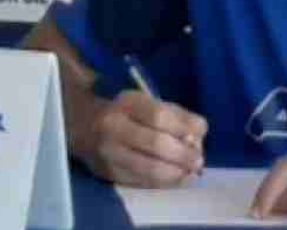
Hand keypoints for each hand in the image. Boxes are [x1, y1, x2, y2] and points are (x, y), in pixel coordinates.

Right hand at [76, 90, 207, 187]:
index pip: (159, 116)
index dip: (184, 127)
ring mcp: (108, 153)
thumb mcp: (149, 102)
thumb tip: (198, 135)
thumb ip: (176, 115)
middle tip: (198, 160)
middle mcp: (113, 128)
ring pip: (149, 169)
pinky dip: (165, 183)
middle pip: (156, 144)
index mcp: (127, 104)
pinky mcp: (108, 174)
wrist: (84, 126)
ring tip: (191, 172)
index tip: (201, 133)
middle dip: (183, 155)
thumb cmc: (128, 112)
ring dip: (177, 173)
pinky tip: (178, 179)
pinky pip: (141, 182)